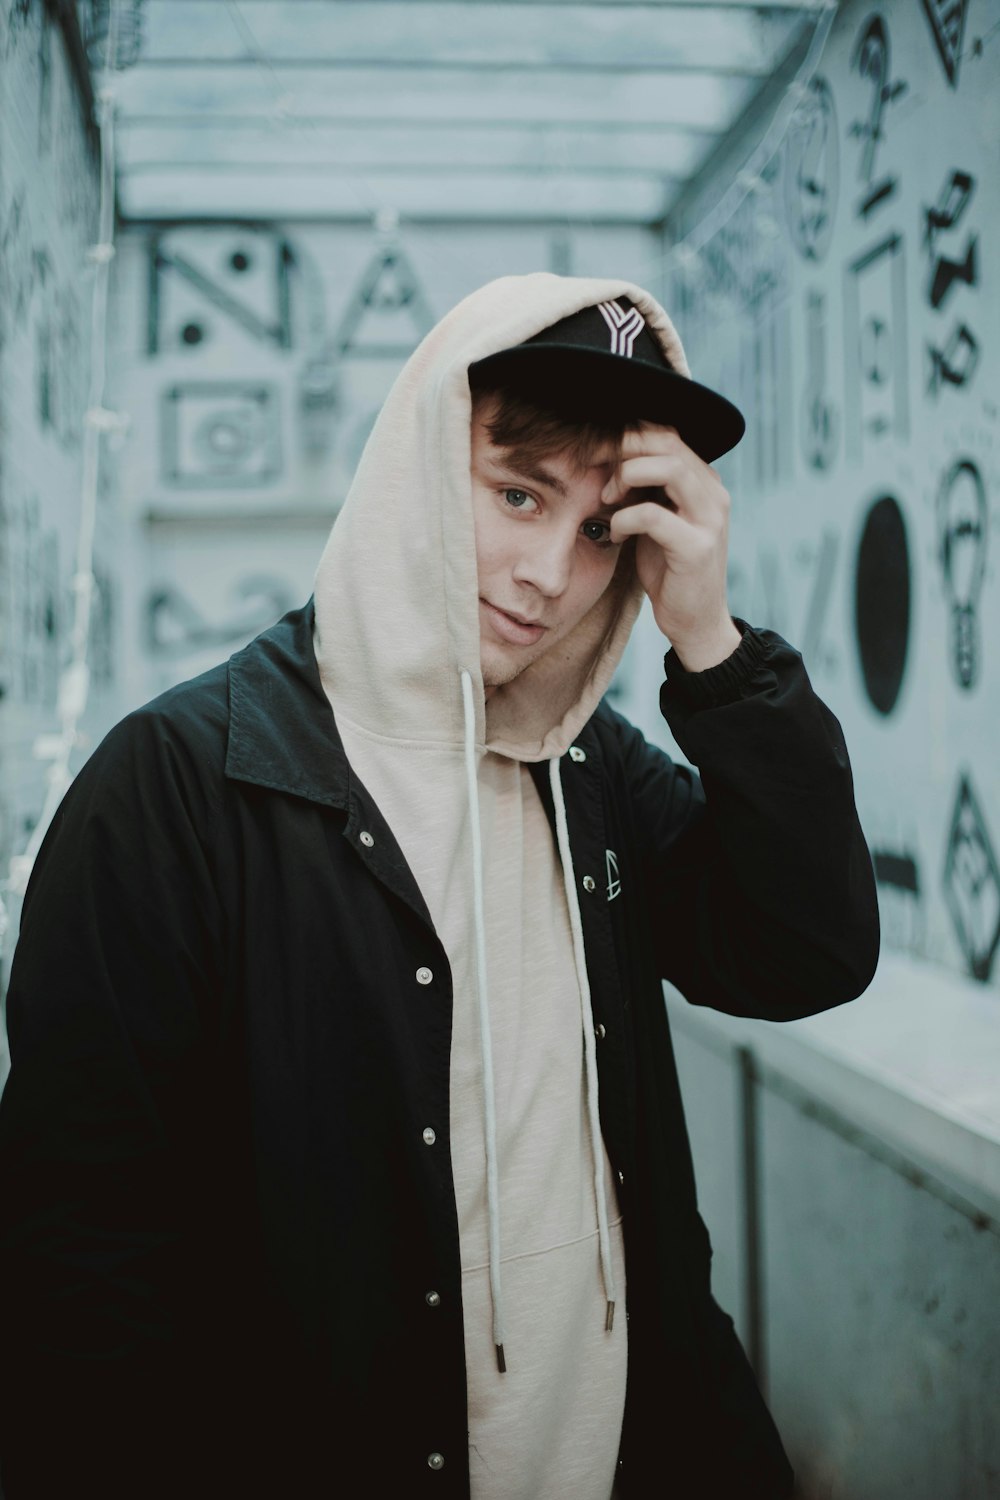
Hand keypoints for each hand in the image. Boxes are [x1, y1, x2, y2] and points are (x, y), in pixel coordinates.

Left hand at [604, 424, 741, 671]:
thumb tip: (606, 455)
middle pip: (667, 441)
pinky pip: (651, 515)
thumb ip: (643, 488)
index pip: (666, 434)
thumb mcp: (655, 520)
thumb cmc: (669, 570)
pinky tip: (615, 536)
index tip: (595, 454)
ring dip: (626, 477)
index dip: (626, 435)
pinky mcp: (696, 548)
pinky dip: (623, 520)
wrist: (695, 621)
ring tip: (607, 499)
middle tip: (594, 470)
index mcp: (704, 481)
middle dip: (622, 448)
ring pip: (668, 468)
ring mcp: (709, 519)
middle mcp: (713, 493)